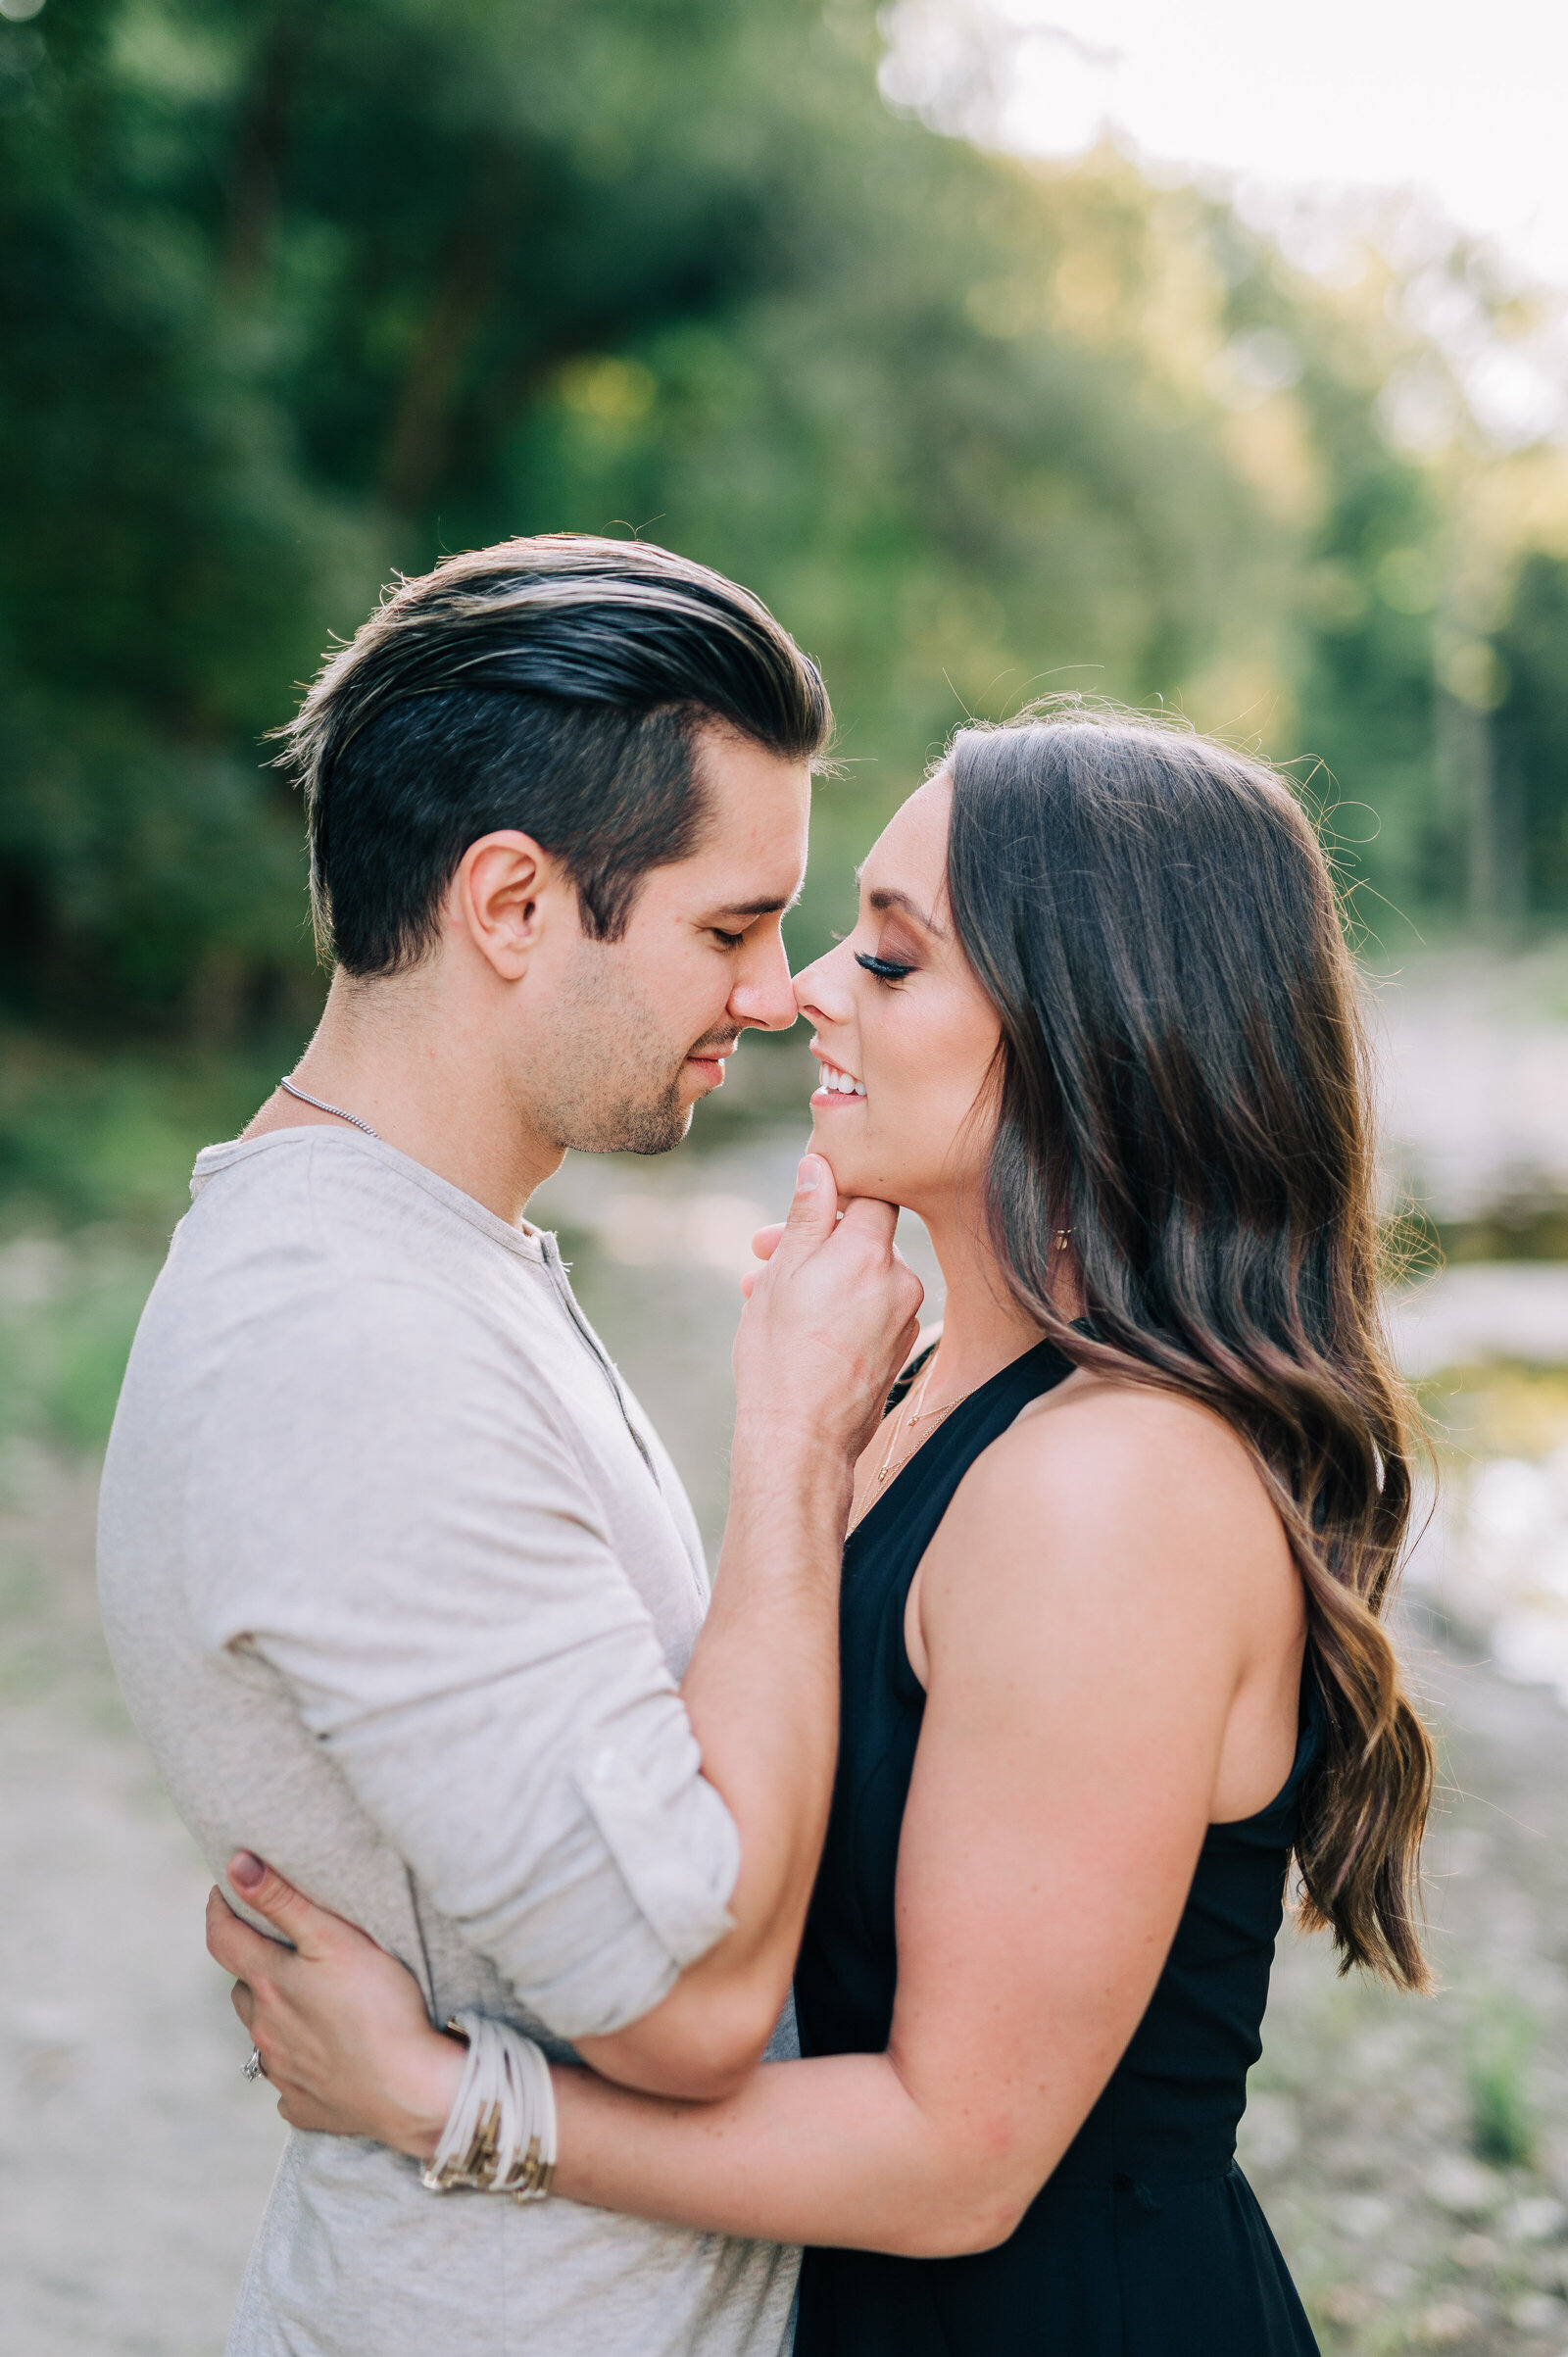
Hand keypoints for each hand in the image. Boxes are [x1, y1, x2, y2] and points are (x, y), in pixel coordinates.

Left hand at [206, 1852, 461, 2159]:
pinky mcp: (304, 2106)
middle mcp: (264, 2031)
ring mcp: (282, 2073)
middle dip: (253, 1966)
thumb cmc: (380, 2006)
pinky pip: (287, 2083)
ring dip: (273, 2015)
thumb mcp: (334, 1939)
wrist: (411, 2090)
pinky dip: (296, 2065)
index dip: (219, 1909)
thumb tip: (237, 1866)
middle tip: (282, 1949)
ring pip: (262, 2035)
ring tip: (306, 2001)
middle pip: (242, 1989)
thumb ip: (283, 1901)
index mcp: (268, 1985)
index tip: (227, 1890)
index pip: (221, 1939)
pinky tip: (322, 2058)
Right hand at [732, 1153, 921, 1464]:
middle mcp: (901, 1281)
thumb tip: (819, 1163)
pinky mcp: (900, 1350)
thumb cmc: (781, 1353)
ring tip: (767, 1297)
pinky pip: (870, 1312)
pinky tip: (799, 1329)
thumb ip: (808, 1212)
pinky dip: (839, 1310)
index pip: (871, 1195)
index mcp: (872, 1252)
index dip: (834, 1195)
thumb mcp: (783, 1271)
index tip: (799, 1207)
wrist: (800, 1438)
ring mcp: (905, 1319)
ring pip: (861, 1278)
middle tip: (759, 1254)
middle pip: (863, 1239)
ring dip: (819, 1279)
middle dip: (813, 1242)